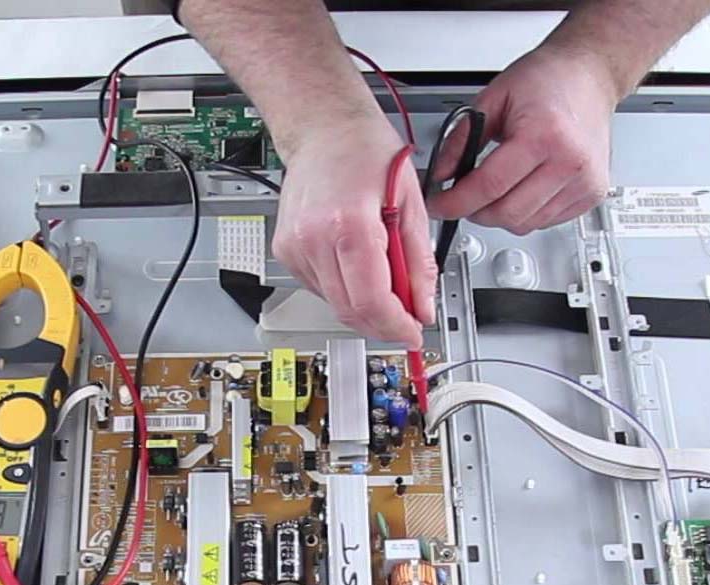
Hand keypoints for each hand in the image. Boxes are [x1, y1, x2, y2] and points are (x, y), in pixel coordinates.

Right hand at [272, 110, 435, 347]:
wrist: (323, 127)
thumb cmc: (366, 152)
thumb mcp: (411, 204)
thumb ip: (420, 263)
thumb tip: (423, 308)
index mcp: (349, 225)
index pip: (372, 302)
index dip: (396, 327)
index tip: (413, 332)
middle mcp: (314, 239)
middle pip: (352, 312)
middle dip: (384, 323)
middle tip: (406, 317)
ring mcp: (295, 247)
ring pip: (337, 305)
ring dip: (366, 306)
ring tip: (384, 277)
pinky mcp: (286, 252)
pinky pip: (322, 290)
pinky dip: (346, 289)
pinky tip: (357, 264)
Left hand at [427, 44, 617, 234]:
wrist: (589, 76)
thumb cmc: (547, 80)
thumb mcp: (494, 98)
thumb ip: (461, 138)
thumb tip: (441, 174)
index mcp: (543, 134)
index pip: (490, 186)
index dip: (457, 202)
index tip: (440, 206)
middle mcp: (569, 162)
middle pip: (508, 213)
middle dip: (477, 212)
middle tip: (464, 199)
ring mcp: (584, 182)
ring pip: (526, 224)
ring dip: (501, 215)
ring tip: (495, 191)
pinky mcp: (591, 195)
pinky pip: (546, 222)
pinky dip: (525, 214)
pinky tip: (521, 192)